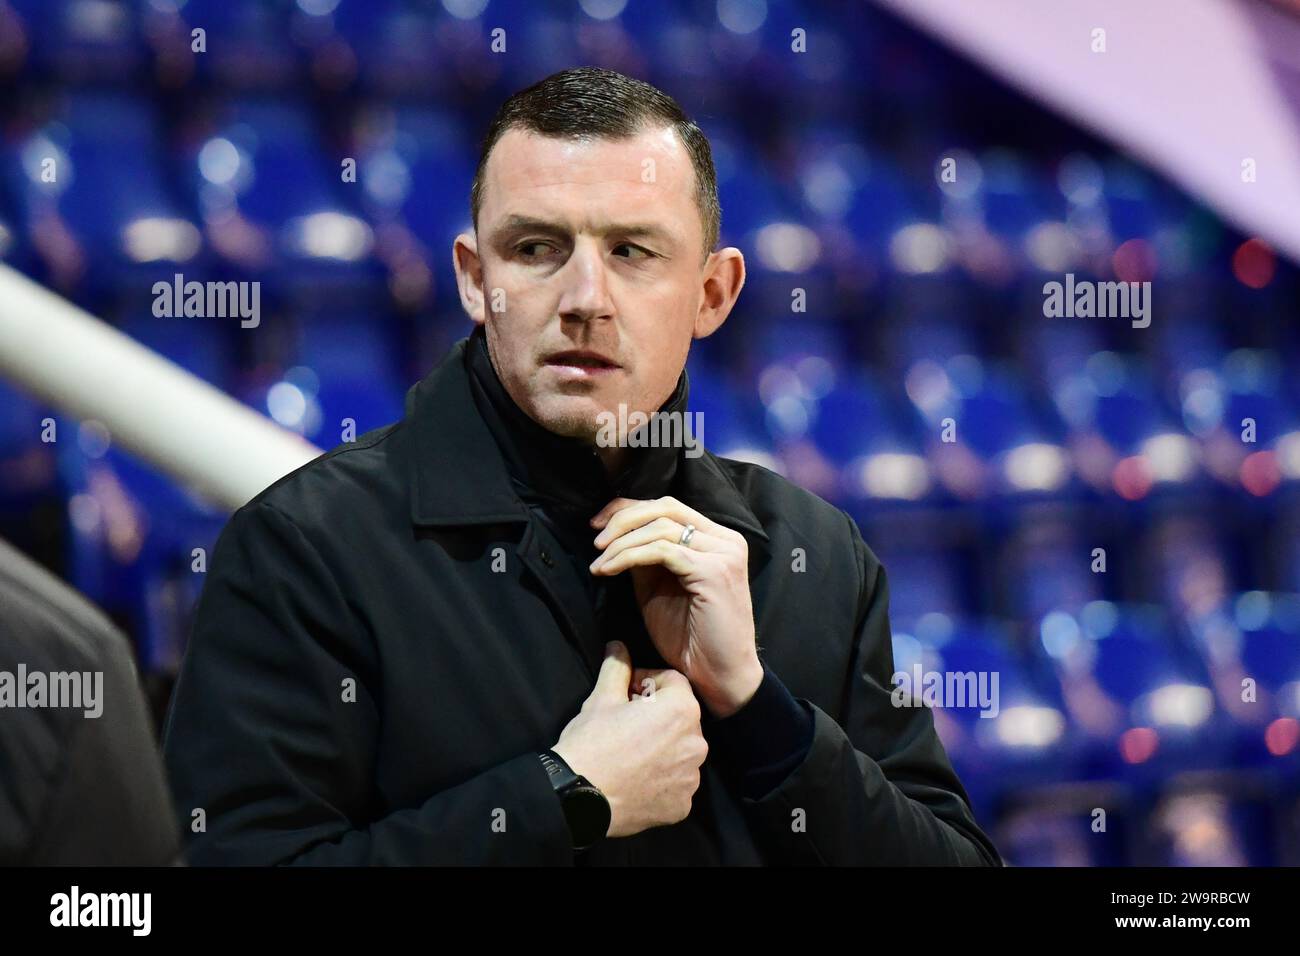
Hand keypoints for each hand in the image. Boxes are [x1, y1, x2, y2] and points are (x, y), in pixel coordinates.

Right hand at [552, 641, 708, 838]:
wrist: (579, 798)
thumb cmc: (592, 742)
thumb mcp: (602, 698)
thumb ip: (617, 668)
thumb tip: (618, 646)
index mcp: (682, 709)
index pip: (672, 682)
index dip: (647, 683)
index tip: (626, 694)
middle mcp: (696, 742)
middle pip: (680, 717)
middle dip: (657, 715)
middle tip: (627, 723)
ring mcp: (691, 777)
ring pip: (680, 751)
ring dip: (662, 747)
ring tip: (631, 752)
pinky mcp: (682, 805)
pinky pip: (676, 783)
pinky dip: (661, 779)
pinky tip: (636, 777)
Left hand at [589, 496, 763, 717]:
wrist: (718, 676)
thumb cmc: (690, 638)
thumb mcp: (659, 587)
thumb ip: (644, 557)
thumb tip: (613, 534)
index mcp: (716, 538)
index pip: (667, 506)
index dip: (628, 509)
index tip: (596, 524)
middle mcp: (725, 539)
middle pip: (664, 508)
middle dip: (622, 519)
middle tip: (595, 540)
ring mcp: (723, 554)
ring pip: (660, 528)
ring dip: (621, 543)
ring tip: (599, 564)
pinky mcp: (714, 572)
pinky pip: (662, 551)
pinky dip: (629, 557)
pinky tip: (610, 571)